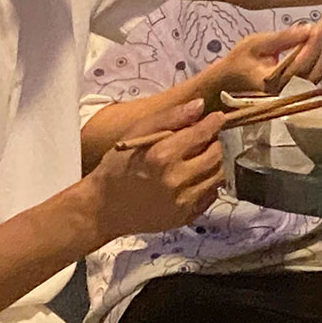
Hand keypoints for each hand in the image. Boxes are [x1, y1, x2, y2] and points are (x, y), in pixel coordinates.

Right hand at [85, 102, 225, 241]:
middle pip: (216, 155)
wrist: (104, 207)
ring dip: (215, 163)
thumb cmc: (118, 166)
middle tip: (207, 138)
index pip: (202, 134)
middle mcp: (175, 180)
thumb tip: (200, 105)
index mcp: (162, 155)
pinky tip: (195, 177)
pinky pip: (211, 196)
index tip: (218, 117)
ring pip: (217, 176)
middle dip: (215, 142)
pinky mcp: (184, 217)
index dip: (214, 123)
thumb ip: (170, 117)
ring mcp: (181, 202)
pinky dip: (208, 184)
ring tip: (202, 157)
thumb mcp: (137, 133)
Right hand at [207, 24, 316, 94]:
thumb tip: (306, 30)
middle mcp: (282, 91)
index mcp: (270, 81)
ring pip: (315, 75)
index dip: (310, 47)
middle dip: (320, 48)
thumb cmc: (240, 61)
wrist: (231, 78)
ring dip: (321, 54)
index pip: (297, 65)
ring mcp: (290, 93)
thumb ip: (283, 38)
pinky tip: (319, 46)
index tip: (317, 30)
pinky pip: (312, 76)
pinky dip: (318, 60)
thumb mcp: (256, 43)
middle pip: (311, 72)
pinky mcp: (295, 91)